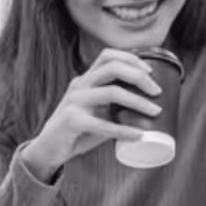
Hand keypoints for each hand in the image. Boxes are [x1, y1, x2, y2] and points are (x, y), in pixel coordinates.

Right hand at [22, 48, 161, 182]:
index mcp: (85, 80)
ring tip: (155, 112)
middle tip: (157, 92)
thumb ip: (114, 105)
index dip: (131, 58)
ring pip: (112, 92)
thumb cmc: (78, 130)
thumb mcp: (95, 111)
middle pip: (113, 68)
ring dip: (138, 101)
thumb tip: (150, 107)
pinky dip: (124, 130)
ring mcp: (74, 102)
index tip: (150, 72)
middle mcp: (79, 86)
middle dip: (139, 77)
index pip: (108, 56)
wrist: (48, 149)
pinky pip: (103, 124)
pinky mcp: (72, 121)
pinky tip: (138, 135)